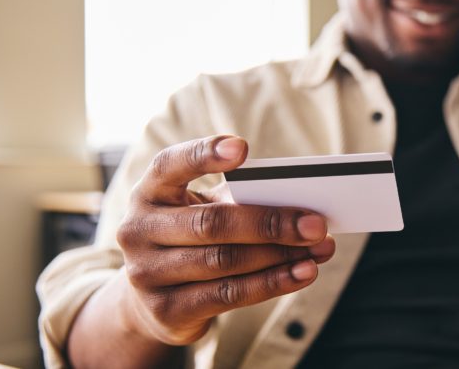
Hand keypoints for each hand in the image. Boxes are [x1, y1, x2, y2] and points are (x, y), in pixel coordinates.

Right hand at [116, 135, 335, 345]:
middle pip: (212, 223)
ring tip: (319, 250)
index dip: (203, 155)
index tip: (242, 148)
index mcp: (150, 192)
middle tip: (315, 223)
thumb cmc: (191, 240)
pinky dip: (272, 283)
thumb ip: (239, 201)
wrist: (153, 302)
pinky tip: (302, 273)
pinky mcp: (165, 310)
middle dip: (271, 223)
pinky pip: (228, 294)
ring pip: (224, 261)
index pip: (169, 165)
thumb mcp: (203, 211)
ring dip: (279, 256)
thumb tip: (302, 210)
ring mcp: (146, 273)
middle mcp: (138, 230)